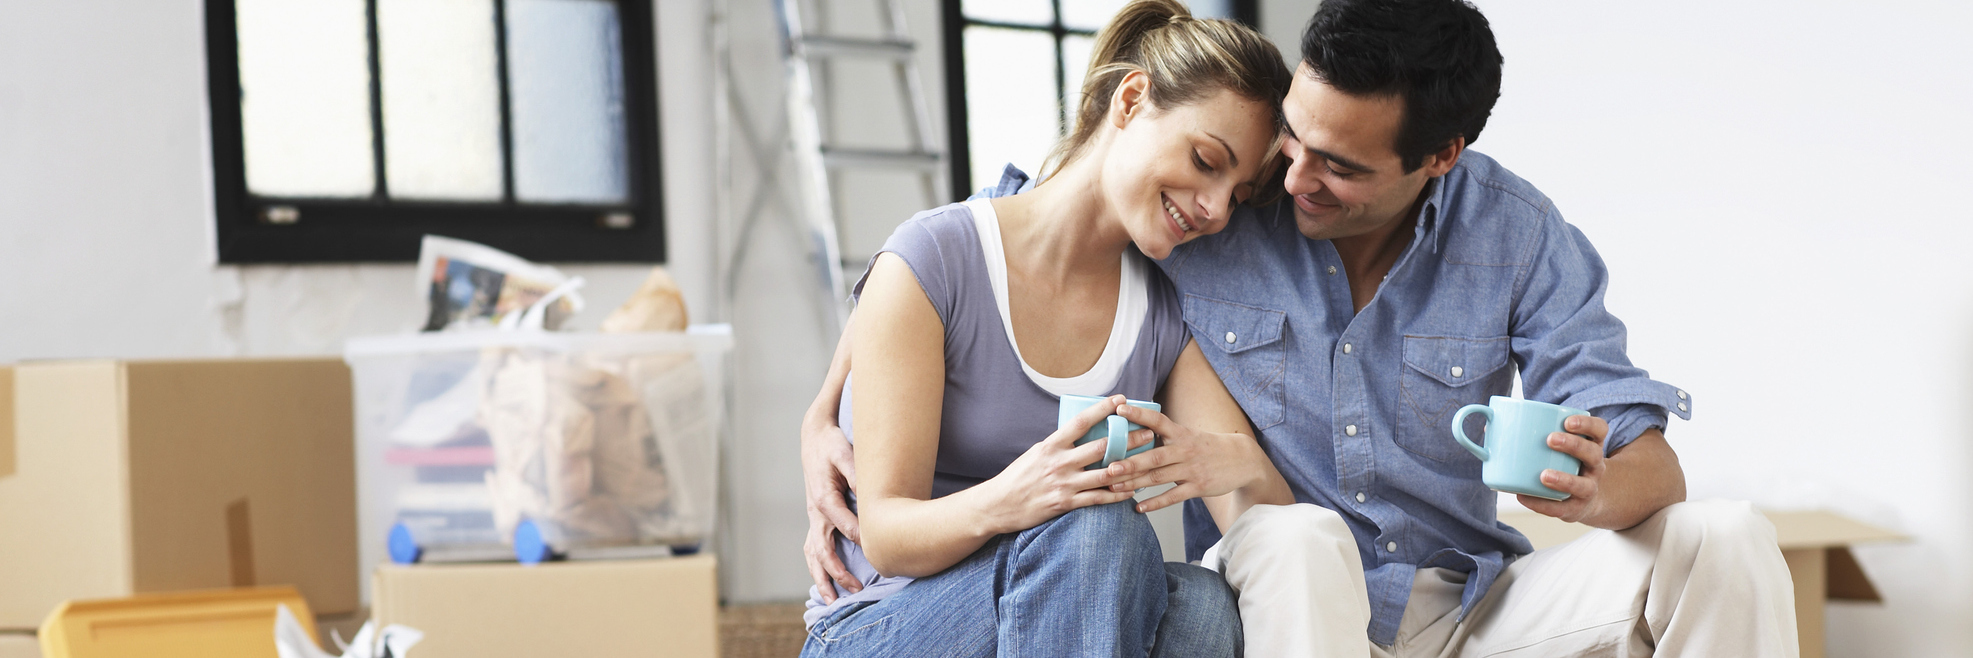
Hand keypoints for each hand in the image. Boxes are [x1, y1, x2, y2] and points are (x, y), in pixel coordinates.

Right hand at [801, 415, 861, 602]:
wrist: (814, 438)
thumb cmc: (832, 446)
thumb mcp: (846, 454)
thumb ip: (857, 475)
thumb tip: (871, 496)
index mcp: (824, 499)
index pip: (845, 527)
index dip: (862, 541)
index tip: (880, 553)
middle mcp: (815, 513)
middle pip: (823, 551)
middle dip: (839, 573)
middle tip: (857, 589)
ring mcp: (813, 518)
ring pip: (813, 555)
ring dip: (822, 578)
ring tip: (832, 600)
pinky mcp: (815, 519)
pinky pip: (813, 549)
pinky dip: (818, 568)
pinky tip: (826, 582)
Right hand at [974, 395, 1143, 533]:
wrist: (999, 504)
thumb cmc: (1018, 477)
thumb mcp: (1036, 452)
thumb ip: (1059, 444)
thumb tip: (1080, 432)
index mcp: (1051, 445)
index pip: (1081, 421)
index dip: (1103, 408)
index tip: (1121, 399)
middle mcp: (1060, 462)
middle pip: (1102, 447)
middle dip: (1129, 439)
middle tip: (1149, 432)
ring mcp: (1064, 483)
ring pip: (1105, 473)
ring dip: (1130, 467)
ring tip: (1147, 462)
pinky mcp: (1066, 503)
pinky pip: (1098, 498)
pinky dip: (1117, 494)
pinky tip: (1131, 490)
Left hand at [1102, 404, 1270, 512]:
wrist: (1242, 459)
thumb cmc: (1207, 446)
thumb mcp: (1189, 434)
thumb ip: (1164, 434)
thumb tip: (1133, 429)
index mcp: (1181, 433)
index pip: (1157, 420)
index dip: (1139, 414)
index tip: (1120, 409)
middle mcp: (1185, 450)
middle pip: (1153, 457)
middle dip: (1129, 462)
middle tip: (1108, 467)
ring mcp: (1191, 469)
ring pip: (1159, 478)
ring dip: (1135, 483)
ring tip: (1114, 487)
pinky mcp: (1198, 487)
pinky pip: (1173, 497)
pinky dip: (1155, 503)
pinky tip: (1138, 507)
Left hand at [1518, 414, 1609, 524]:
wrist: (1584, 499)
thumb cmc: (1561, 464)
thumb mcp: (1557, 448)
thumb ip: (1529, 434)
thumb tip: (1488, 426)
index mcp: (1591, 445)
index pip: (1599, 430)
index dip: (1587, 424)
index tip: (1567, 421)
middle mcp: (1595, 467)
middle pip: (1592, 454)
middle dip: (1573, 445)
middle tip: (1550, 439)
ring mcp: (1588, 489)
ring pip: (1583, 485)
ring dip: (1564, 479)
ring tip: (1543, 475)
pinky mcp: (1575, 509)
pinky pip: (1561, 508)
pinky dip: (1541, 504)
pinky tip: (1524, 497)